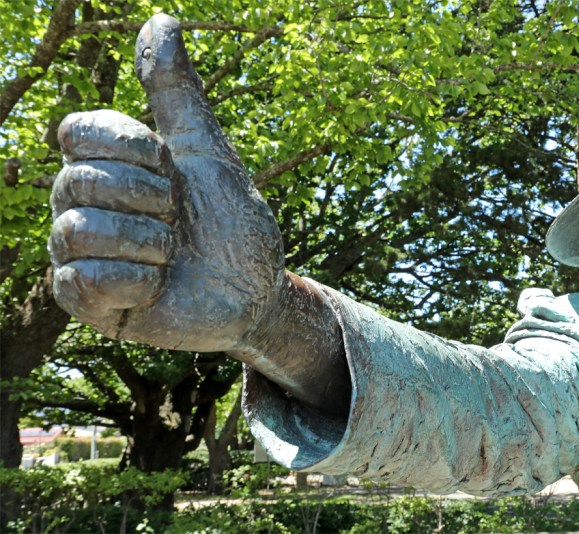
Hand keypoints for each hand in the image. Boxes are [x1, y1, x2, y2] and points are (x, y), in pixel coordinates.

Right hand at [49, 14, 283, 351]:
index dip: (129, 146)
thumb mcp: (207, 152)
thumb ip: (176, 93)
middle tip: (178, 217)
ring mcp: (81, 256)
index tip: (170, 165)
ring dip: (145, 240)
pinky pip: (81, 280)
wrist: (258, 291)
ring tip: (171, 254)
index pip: (76, 131)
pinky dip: (136, 279)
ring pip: (75, 229)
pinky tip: (159, 284)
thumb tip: (158, 19)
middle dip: (147, 197)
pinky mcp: (89, 303)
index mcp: (108, 167)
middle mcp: (83, 207)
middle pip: (74, 180)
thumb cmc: (231, 222)